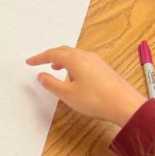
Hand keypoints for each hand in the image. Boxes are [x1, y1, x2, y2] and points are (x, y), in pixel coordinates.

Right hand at [26, 45, 145, 127]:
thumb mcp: (67, 94)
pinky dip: (73, 64)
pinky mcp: (104, 68)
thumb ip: (52, 83)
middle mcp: (86, 56)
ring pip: (75, 55)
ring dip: (62, 59)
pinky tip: (74, 75)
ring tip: (55, 68)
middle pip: (64, 51)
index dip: (39, 58)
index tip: (29, 61)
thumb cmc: (95, 100)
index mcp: (74, 59)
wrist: (125, 105)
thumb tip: (41, 75)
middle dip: (50, 55)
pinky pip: (83, 60)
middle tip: (40, 61)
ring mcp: (97, 61)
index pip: (52, 54)